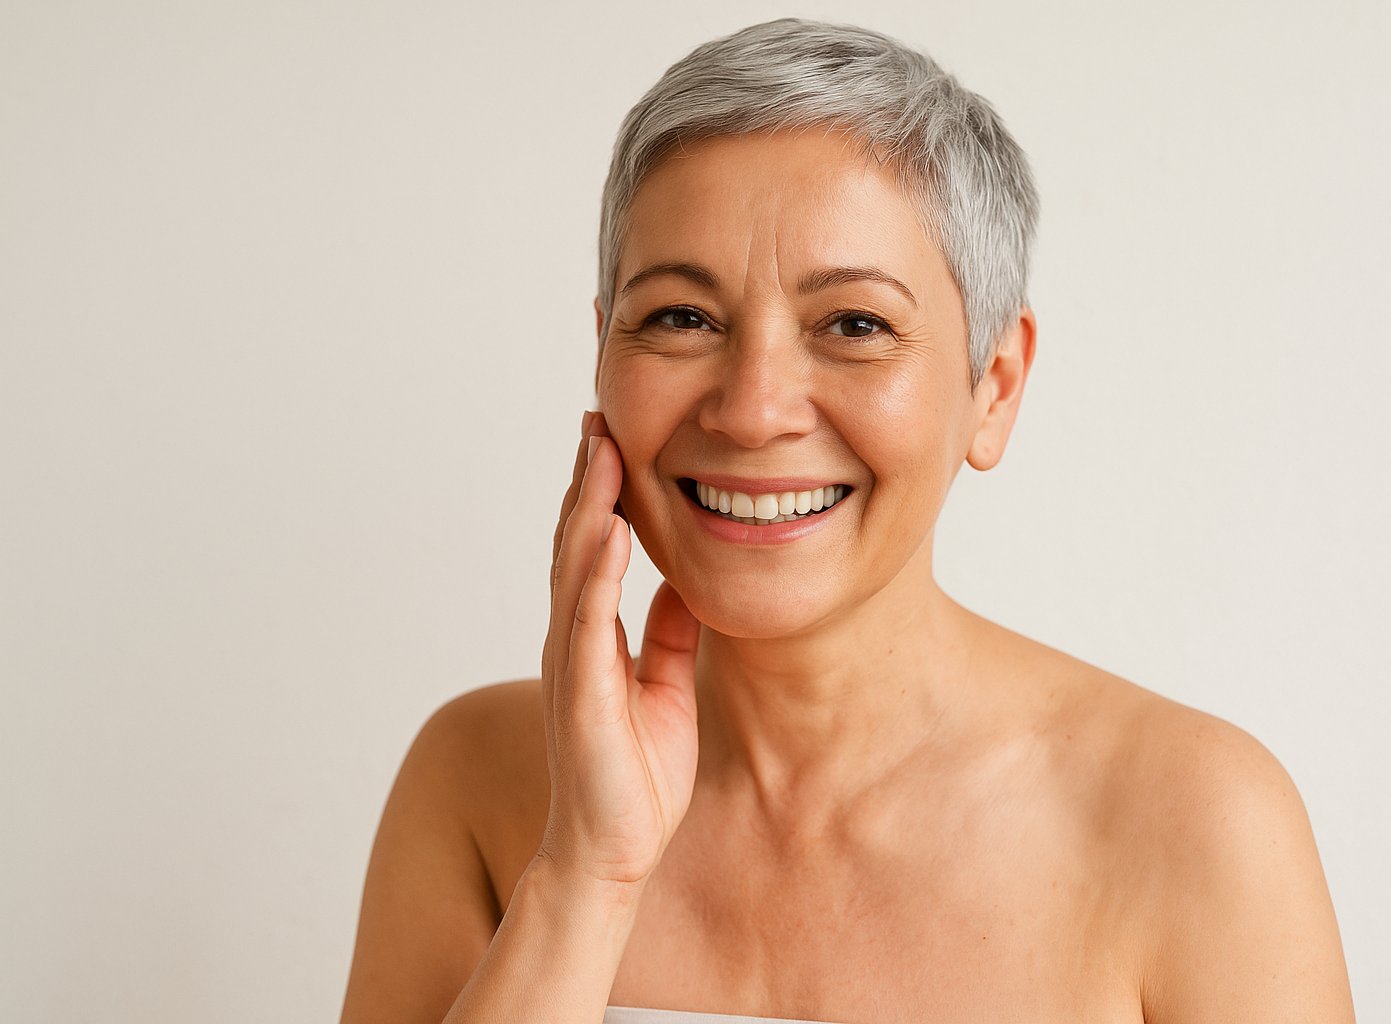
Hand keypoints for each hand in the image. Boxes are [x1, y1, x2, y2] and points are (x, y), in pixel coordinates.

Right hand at [536, 411, 701, 890]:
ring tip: (600, 449)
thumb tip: (685, 583)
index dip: (601, 493)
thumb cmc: (638, 774)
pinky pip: (589, 620)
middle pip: (575, 542)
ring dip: (587, 506)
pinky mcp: (582, 692)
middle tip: (597, 417)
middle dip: (587, 479)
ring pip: (573, 567)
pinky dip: (597, 571)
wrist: (613, 849)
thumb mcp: (669, 684)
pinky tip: (609, 530)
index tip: (614, 436)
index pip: (593, 549)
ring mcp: (572, 662)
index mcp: (592, 635)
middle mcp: (573, 638)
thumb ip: (670, 633)